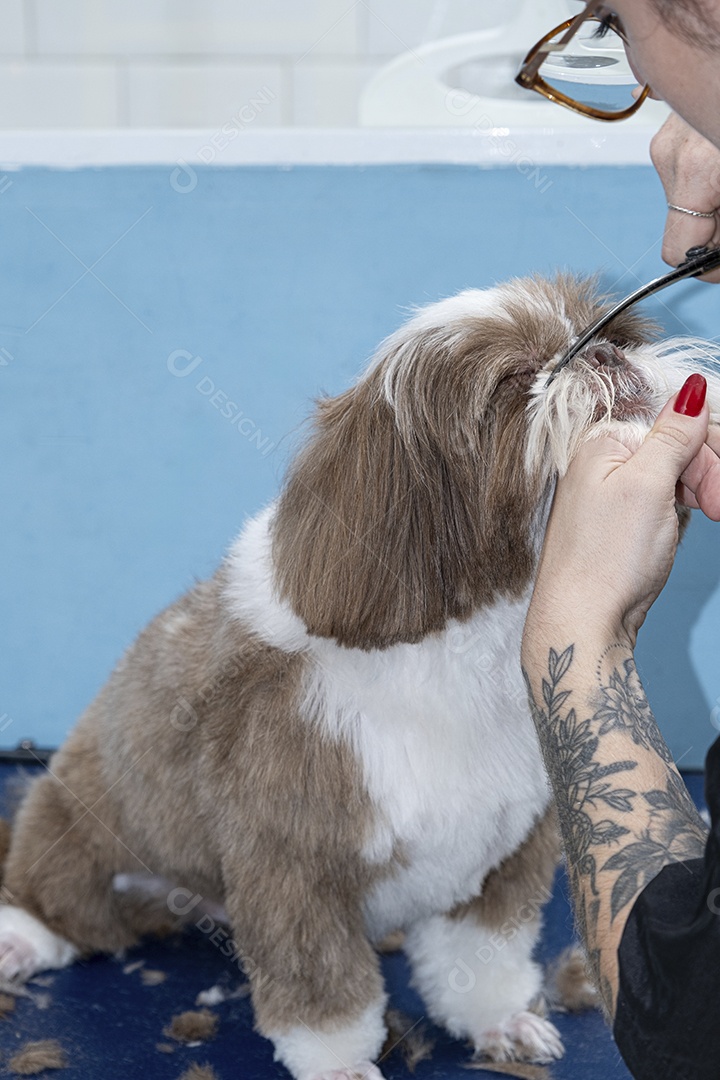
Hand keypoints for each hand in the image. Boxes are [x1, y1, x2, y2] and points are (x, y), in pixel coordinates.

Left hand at [525, 379, 719, 650]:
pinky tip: (684, 524)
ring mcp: (611, 491)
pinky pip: (664, 498)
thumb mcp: (647, 486)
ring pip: (675, 473)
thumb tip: (693, 386)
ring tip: (710, 516)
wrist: (581, 622)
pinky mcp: (621, 521)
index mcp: (603, 441)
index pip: (676, 423)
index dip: (708, 451)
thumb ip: (672, 434)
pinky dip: (682, 508)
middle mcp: (603, 460)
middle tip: (718, 508)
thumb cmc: (605, 559)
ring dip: (700, 491)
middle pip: (677, 446)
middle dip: (707, 473)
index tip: (719, 489)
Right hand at [651, 113, 719, 281]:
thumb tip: (715, 262)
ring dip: (713, 203)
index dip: (704, 264)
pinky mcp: (673, 129)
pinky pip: (686, 171)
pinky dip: (710, 179)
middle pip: (682, 225)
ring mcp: (670, 139)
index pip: (677, 250)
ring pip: (685, 198)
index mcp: (696, 172)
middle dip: (713, 232)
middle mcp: (673, 156)